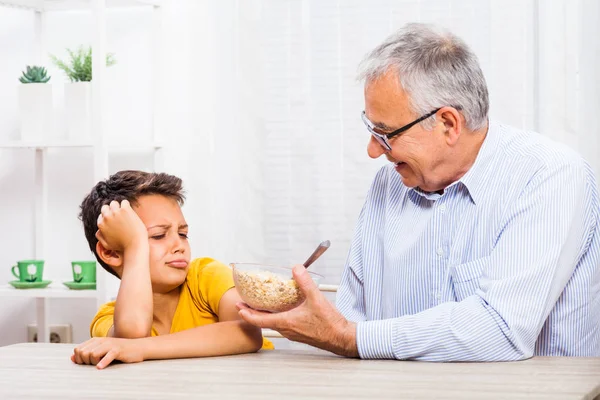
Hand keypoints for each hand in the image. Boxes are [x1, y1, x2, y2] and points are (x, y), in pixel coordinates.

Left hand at [71, 337, 144, 368]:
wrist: (138, 347)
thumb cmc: (119, 351)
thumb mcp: (102, 351)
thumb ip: (87, 353)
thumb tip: (72, 357)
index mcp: (96, 340)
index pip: (78, 349)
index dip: (78, 359)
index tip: (86, 364)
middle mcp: (102, 341)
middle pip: (84, 352)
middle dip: (85, 361)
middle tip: (93, 364)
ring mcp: (110, 345)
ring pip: (93, 354)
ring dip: (93, 362)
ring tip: (99, 365)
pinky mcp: (118, 350)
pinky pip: (107, 356)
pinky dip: (102, 362)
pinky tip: (101, 367)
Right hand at [96, 200, 147, 251]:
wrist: (135, 245)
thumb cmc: (123, 246)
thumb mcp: (107, 244)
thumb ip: (100, 237)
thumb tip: (98, 230)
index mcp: (101, 224)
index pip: (101, 215)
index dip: (108, 217)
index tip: (115, 221)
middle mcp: (106, 217)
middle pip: (105, 207)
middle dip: (111, 210)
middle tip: (119, 215)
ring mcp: (116, 212)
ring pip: (114, 203)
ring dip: (118, 207)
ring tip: (124, 213)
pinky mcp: (125, 210)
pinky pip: (124, 202)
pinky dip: (127, 205)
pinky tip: (130, 211)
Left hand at [237, 265, 358, 357]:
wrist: (341, 338)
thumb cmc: (329, 323)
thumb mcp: (316, 299)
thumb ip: (305, 282)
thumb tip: (296, 268)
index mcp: (286, 323)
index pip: (259, 320)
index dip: (246, 314)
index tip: (238, 308)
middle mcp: (286, 330)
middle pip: (264, 321)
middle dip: (252, 312)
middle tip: (244, 304)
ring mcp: (292, 333)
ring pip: (273, 323)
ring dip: (265, 315)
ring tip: (261, 305)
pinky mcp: (300, 333)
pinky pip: (283, 324)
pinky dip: (277, 316)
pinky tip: (283, 309)